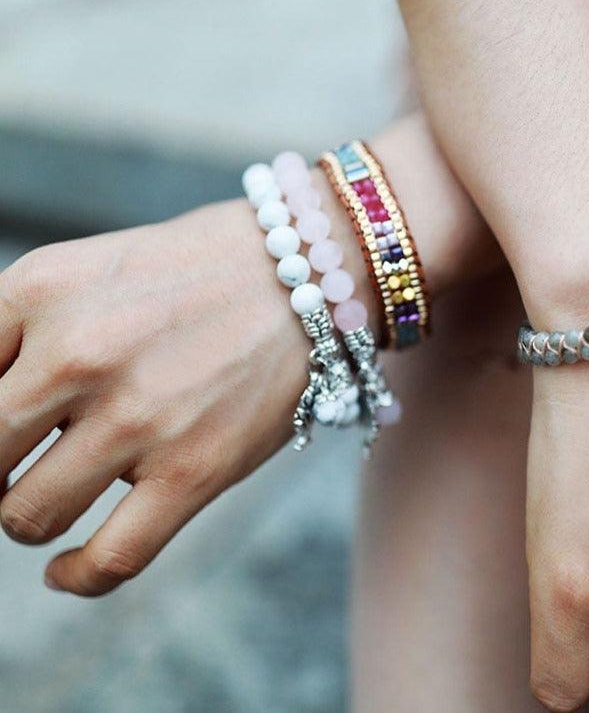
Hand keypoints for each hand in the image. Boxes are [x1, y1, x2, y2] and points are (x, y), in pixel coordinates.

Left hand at [0, 200, 306, 595]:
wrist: (298, 277)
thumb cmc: (184, 276)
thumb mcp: (77, 271)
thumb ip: (6, 334)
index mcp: (38, 293)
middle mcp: (80, 354)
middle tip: (15, 465)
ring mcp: (139, 416)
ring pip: (26, 518)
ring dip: (27, 517)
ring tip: (53, 493)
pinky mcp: (195, 469)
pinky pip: (109, 560)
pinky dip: (75, 578)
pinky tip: (66, 570)